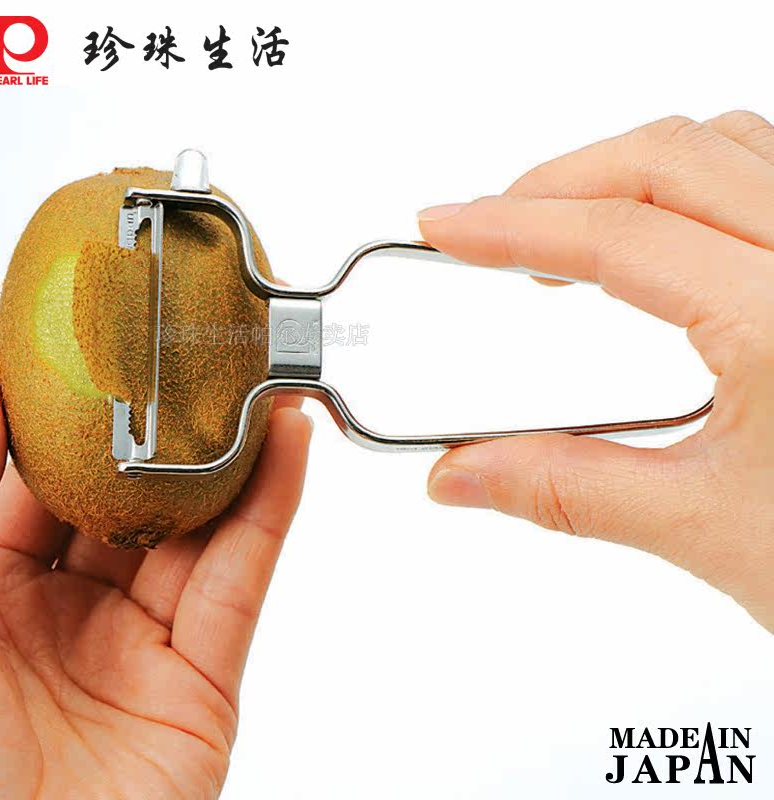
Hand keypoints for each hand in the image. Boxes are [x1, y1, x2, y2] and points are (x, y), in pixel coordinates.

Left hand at [0, 351, 310, 798]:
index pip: (39, 477)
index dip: (73, 410)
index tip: (106, 340)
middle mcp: (66, 612)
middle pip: (131, 497)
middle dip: (167, 426)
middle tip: (198, 349)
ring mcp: (139, 645)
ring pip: (197, 532)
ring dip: (234, 457)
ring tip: (261, 380)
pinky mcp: (202, 681)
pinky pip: (239, 582)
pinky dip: (270, 512)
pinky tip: (290, 449)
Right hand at [419, 111, 773, 632]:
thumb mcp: (709, 529)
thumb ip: (568, 491)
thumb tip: (464, 476)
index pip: (619, 238)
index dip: (512, 227)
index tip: (446, 227)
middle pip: (667, 159)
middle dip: (557, 184)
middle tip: (489, 228)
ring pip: (727, 148)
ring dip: (626, 174)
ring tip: (562, 228)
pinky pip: (768, 172)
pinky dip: (692, 180)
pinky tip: (659, 230)